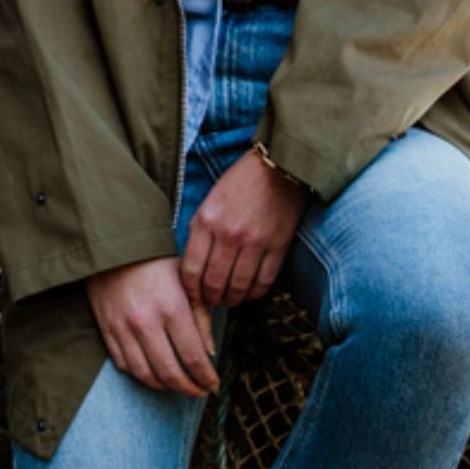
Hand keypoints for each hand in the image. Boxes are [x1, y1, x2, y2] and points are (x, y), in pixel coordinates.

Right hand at [85, 255, 219, 396]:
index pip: (193, 356)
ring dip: (166, 387)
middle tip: (200, 392)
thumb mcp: (186, 279)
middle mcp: (146, 322)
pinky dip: (142, 376)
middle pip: (170, 372)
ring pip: (147, 375)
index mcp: (171, 307)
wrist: (112, 248)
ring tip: (180, 387)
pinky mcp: (107, 331)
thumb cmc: (154, 259)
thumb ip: (200, 315)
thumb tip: (209, 352)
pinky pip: (126, 365)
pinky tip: (156, 375)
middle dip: (189, 389)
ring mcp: (123, 329)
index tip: (214, 384)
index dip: (206, 377)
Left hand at [181, 147, 310, 310]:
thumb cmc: (240, 183)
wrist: (278, 166)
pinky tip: (250, 291)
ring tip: (230, 299)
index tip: (193, 294)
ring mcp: (255, 242)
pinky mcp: (278, 246)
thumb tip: (193, 266)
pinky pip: (264, 281)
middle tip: (212, 301)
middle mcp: (228, 235)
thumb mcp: (209, 201)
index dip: (190, 289)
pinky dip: (255, 292)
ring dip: (233, 299)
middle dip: (211, 298)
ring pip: (239, 287)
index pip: (191, 269)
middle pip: (214, 283)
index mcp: (206, 221)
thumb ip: (200, 231)